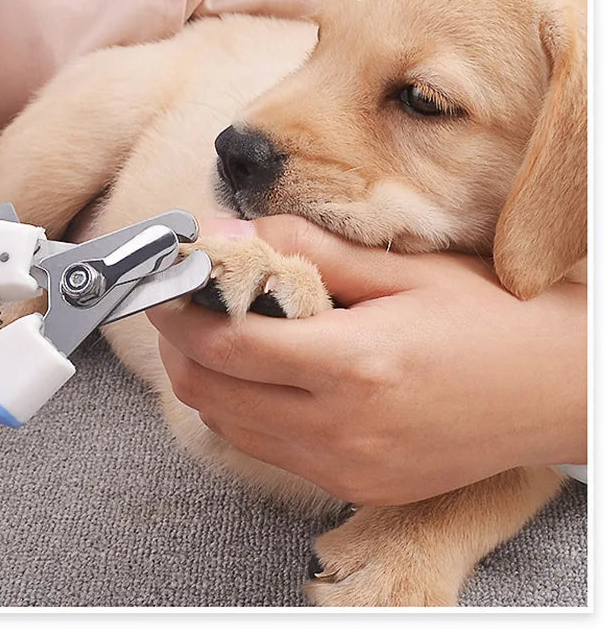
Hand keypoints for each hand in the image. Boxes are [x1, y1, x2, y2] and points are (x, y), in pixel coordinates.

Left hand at [148, 216, 585, 505]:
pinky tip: (258, 373)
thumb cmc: (485, 319)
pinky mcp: (349, 485)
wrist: (554, 391)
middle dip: (177, 343)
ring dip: (204, 376)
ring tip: (214, 331)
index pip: (225, 344)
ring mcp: (342, 467)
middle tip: (181, 302)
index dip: (178, 310)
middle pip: (209, 391)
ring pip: (226, 425)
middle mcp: (339, 430)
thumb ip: (308, 250)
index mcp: (354, 366)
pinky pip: (265, 448)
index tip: (165, 280)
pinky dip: (239, 409)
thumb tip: (230, 233)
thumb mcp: (401, 271)